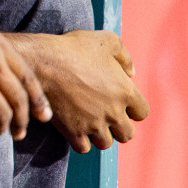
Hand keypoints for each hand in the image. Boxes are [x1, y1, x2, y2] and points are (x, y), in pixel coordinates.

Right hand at [25, 31, 147, 153]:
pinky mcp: (74, 132)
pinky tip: (75, 128)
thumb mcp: (106, 40)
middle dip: (119, 127)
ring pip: (105, 144)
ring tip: (90, 123)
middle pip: (127, 134)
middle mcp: (113, 112)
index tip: (121, 103)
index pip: (142, 112)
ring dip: (100, 135)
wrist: (45, 63)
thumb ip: (124, 56)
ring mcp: (94, 125)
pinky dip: (81, 141)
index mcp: (125, 92)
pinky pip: (84, 148)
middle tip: (106, 116)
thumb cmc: (75, 48)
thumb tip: (131, 73)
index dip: (133, 108)